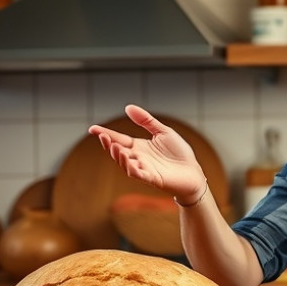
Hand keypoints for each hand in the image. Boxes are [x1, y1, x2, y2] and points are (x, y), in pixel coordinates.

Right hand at [88, 105, 206, 203]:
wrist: (194, 173)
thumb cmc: (179, 154)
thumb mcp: (163, 132)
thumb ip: (146, 121)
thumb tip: (128, 107)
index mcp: (139, 146)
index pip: (118, 139)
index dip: (105, 134)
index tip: (92, 128)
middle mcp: (138, 158)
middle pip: (118, 151)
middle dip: (108, 144)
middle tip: (101, 135)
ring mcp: (144, 169)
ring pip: (125, 163)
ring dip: (118, 155)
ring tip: (114, 146)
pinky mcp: (153, 178)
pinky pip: (138, 174)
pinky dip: (131, 168)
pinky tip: (128, 159)